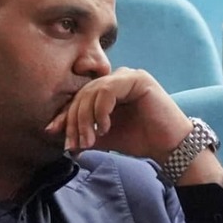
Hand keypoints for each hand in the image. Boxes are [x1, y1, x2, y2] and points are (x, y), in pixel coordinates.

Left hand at [46, 68, 189, 159]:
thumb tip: (53, 131)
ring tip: (89, 140)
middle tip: (75, 144)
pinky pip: (108, 91)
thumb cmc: (139, 139)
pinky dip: (101, 110)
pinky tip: (105, 128)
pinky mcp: (137, 79)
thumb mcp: (103, 135)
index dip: (65, 115)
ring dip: (86, 119)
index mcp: (108, 89)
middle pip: (83, 94)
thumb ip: (82, 129)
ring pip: (93, 92)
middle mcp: (117, 78)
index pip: (79, 98)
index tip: (54, 133)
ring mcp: (128, 76)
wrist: (168, 146)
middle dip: (74, 121)